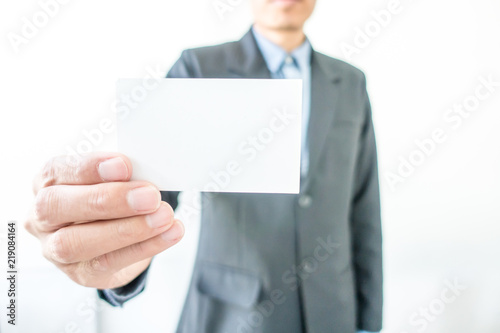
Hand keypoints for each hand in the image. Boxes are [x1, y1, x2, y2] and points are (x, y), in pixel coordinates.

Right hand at [24, 152, 183, 288]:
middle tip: (149, 196)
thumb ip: (121, 172)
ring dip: (128, 229)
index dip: (89, 168)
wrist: (114, 234)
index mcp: (47, 182)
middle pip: (58, 207)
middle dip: (108, 200)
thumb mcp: (114, 177)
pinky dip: (145, 247)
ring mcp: (55, 249)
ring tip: (164, 216)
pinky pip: (108, 262)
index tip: (124, 165)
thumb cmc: (112, 195)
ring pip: (78, 242)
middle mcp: (42, 216)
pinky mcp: (81, 272)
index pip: (57, 172)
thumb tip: (145, 171)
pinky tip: (169, 233)